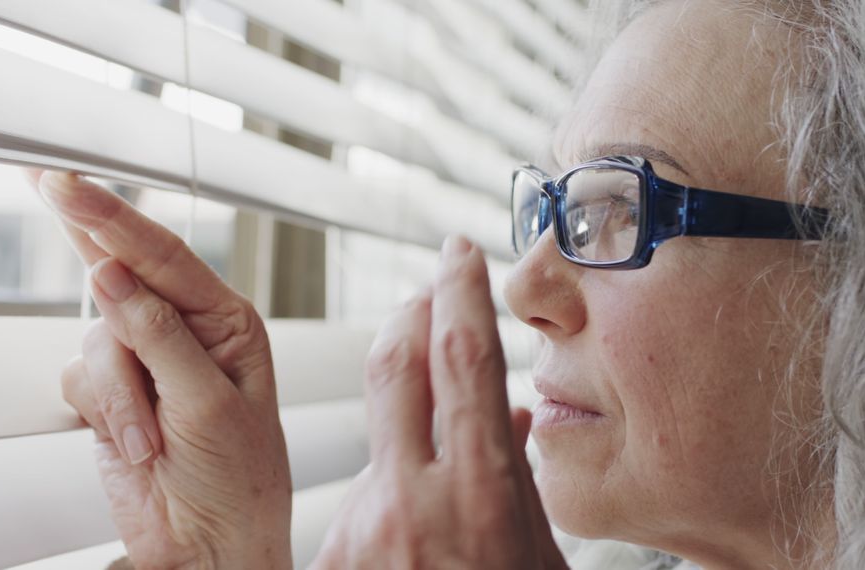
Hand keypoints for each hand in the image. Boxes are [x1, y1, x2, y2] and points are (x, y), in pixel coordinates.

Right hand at [35, 172, 291, 568]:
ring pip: (96, 336)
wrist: (210, 544)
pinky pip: (80, 379)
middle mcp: (186, 332)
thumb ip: (160, 336)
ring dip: (118, 392)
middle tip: (51, 182)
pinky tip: (134, 441)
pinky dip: (103, 411)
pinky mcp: (113, 396)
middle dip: (92, 232)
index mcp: (227, 322)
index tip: (72, 185)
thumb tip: (113, 276)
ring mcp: (146, 363)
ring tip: (150, 435)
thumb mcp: (210, 403)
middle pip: (125, 270)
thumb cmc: (239, 478)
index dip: (116, 217)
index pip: (167, 257)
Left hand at [312, 236, 566, 569]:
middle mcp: (409, 503)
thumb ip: (523, 484)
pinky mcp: (326, 555)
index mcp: (479, 496)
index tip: (459, 254)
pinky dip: (390, 501)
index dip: (460, 292)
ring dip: (408, 438)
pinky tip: (411, 537)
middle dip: (411, 313)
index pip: (464, 358)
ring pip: (380, 442)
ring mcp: (359, 528)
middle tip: (427, 293)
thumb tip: (513, 419)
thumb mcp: (538, 560)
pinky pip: (360, 501)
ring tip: (440, 485)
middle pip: (395, 363)